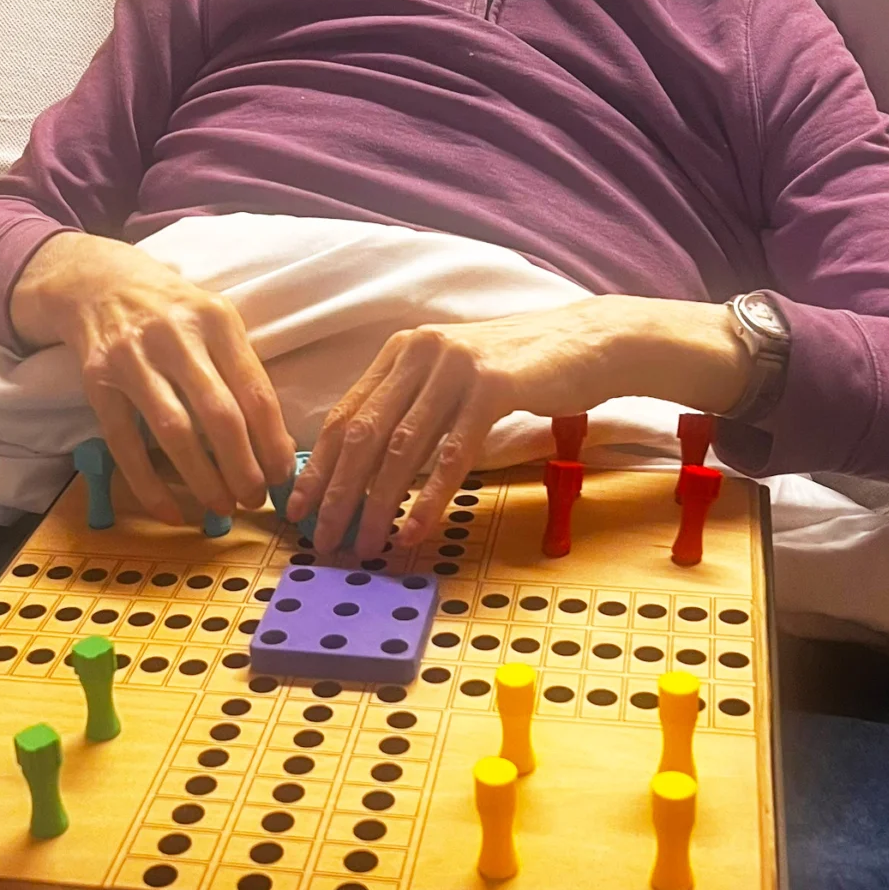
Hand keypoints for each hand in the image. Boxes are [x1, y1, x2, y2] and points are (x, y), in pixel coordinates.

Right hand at [11, 232, 294, 524]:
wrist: (97, 281)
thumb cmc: (171, 310)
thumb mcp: (213, 320)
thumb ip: (240, 370)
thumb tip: (274, 443)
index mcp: (217, 319)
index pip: (255, 391)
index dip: (273, 442)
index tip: (283, 476)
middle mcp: (176, 335)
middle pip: (220, 415)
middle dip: (242, 468)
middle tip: (254, 500)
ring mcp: (133, 357)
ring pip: (174, 432)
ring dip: (203, 479)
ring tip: (222, 508)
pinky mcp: (97, 380)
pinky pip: (124, 443)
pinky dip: (149, 485)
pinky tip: (171, 511)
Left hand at [286, 296, 748, 557]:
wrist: (589, 344)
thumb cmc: (519, 372)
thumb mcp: (453, 381)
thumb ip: (412, 411)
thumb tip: (365, 474)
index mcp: (401, 351)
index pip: (345, 414)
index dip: (318, 466)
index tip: (299, 509)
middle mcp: (420, 351)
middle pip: (363, 433)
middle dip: (338, 493)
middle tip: (325, 540)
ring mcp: (456, 365)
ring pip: (402, 447)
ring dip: (378, 504)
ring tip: (365, 545)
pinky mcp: (493, 385)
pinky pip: (452, 454)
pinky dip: (429, 498)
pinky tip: (413, 531)